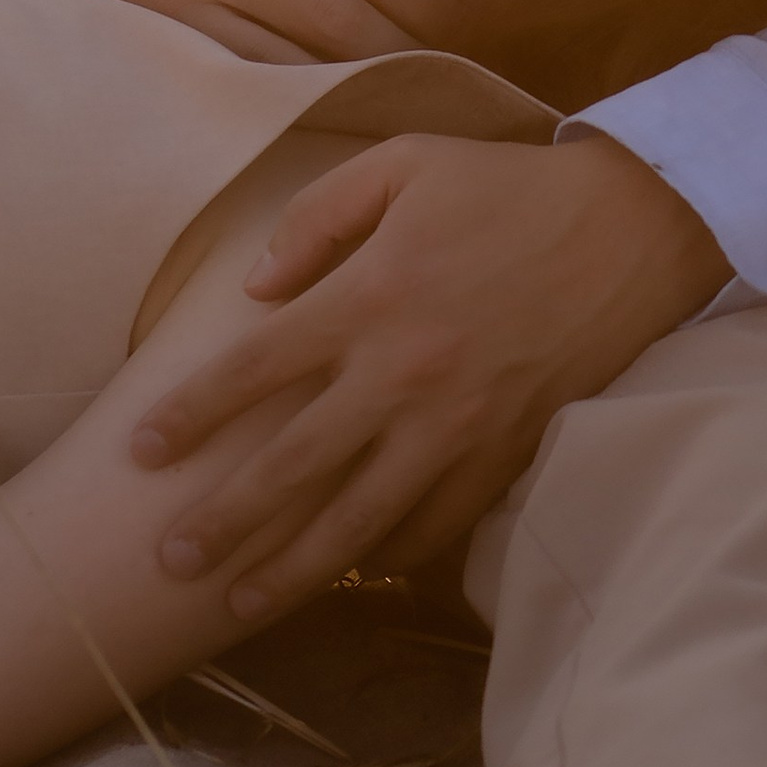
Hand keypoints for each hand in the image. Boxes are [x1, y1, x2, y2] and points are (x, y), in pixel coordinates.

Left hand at [130, 131, 731, 615]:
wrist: (625, 230)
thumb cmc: (505, 188)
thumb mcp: (406, 163)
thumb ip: (320, 215)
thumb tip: (258, 289)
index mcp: (369, 295)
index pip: (255, 369)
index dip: (191, 415)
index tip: (140, 452)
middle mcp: (402, 373)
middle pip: (291, 466)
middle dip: (221, 520)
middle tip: (165, 560)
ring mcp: (454, 424)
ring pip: (355, 519)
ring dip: (289, 567)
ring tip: (237, 603)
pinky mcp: (500, 453)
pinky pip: (432, 525)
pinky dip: (387, 556)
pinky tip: (352, 573)